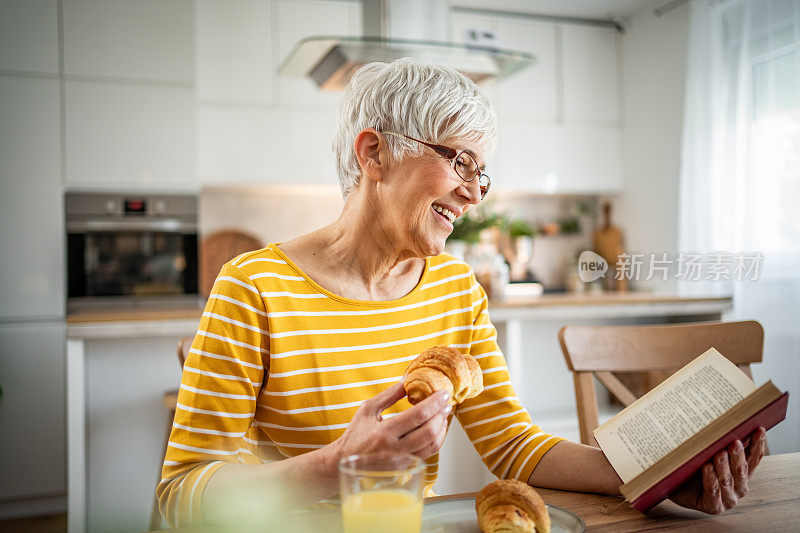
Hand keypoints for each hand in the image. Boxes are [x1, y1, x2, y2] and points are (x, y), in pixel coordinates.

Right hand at [332, 382, 451, 460]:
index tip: (443, 394)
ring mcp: (401, 462)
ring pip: (432, 445)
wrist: (343, 462)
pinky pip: (427, 453)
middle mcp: (395, 450)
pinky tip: (436, 429)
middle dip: (442, 415)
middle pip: (429, 432)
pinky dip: (436, 440)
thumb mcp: (368, 409)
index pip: (418, 416)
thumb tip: (407, 380)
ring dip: (442, 428)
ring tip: (444, 415)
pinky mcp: (405, 469)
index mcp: (384, 432)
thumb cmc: (355, 434)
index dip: (434, 404)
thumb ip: (389, 395)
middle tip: (447, 403)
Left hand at [668, 427, 766, 513]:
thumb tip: (726, 421)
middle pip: (741, 470)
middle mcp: (739, 488)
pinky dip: (710, 479)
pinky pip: (713, 492)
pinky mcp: (714, 507)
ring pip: (728, 482)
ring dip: (723, 467)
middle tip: (734, 442)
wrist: (674, 486)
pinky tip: (706, 468)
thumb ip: (720, 443)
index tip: (759, 430)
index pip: (753, 458)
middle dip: (738, 456)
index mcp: (742, 474)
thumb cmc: (694, 467)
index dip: (757, 445)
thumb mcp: (708, 453)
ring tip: (719, 454)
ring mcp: (728, 499)